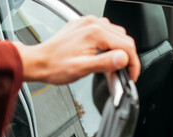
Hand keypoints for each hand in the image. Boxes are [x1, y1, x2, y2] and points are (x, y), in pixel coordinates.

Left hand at [14, 16, 140, 83]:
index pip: (127, 46)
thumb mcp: (82, 69)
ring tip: (112, 66)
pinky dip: (109, 43)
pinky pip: (105, 31)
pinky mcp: (84, 26)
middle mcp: (93, 24)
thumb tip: (123, 59)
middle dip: (127, 57)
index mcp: (95, 33)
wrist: (38, 62)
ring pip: (116, 34)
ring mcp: (88, 23)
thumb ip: (105, 63)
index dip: (133, 64)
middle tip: (122, 73)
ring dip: (118, 50)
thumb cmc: (55, 66)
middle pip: (124, 39)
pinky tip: (102, 54)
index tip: (131, 76)